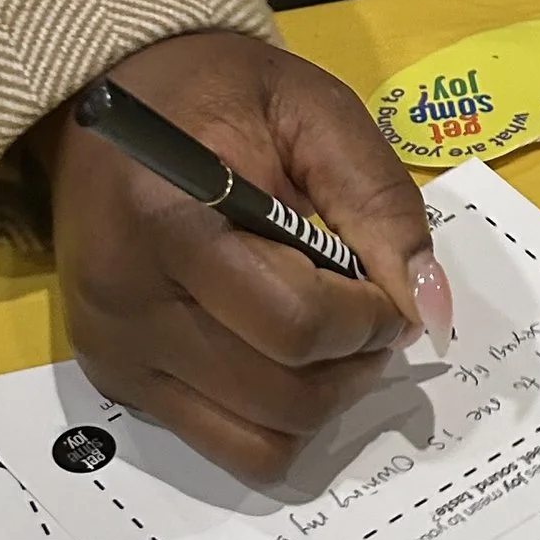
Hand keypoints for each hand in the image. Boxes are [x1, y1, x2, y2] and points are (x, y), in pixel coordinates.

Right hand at [35, 30, 451, 484]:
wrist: (107, 100)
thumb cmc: (215, 95)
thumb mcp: (314, 111)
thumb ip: (380, 202)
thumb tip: (432, 309)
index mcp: (168, 223)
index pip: (297, 325)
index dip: (371, 319)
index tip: (390, 288)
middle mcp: (128, 304)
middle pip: (284, 398)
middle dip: (355, 365)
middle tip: (369, 316)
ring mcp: (115, 352)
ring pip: (259, 443)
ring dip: (322, 401)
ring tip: (329, 339)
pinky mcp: (113, 380)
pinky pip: (222, 445)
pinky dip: (274, 418)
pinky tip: (280, 356)